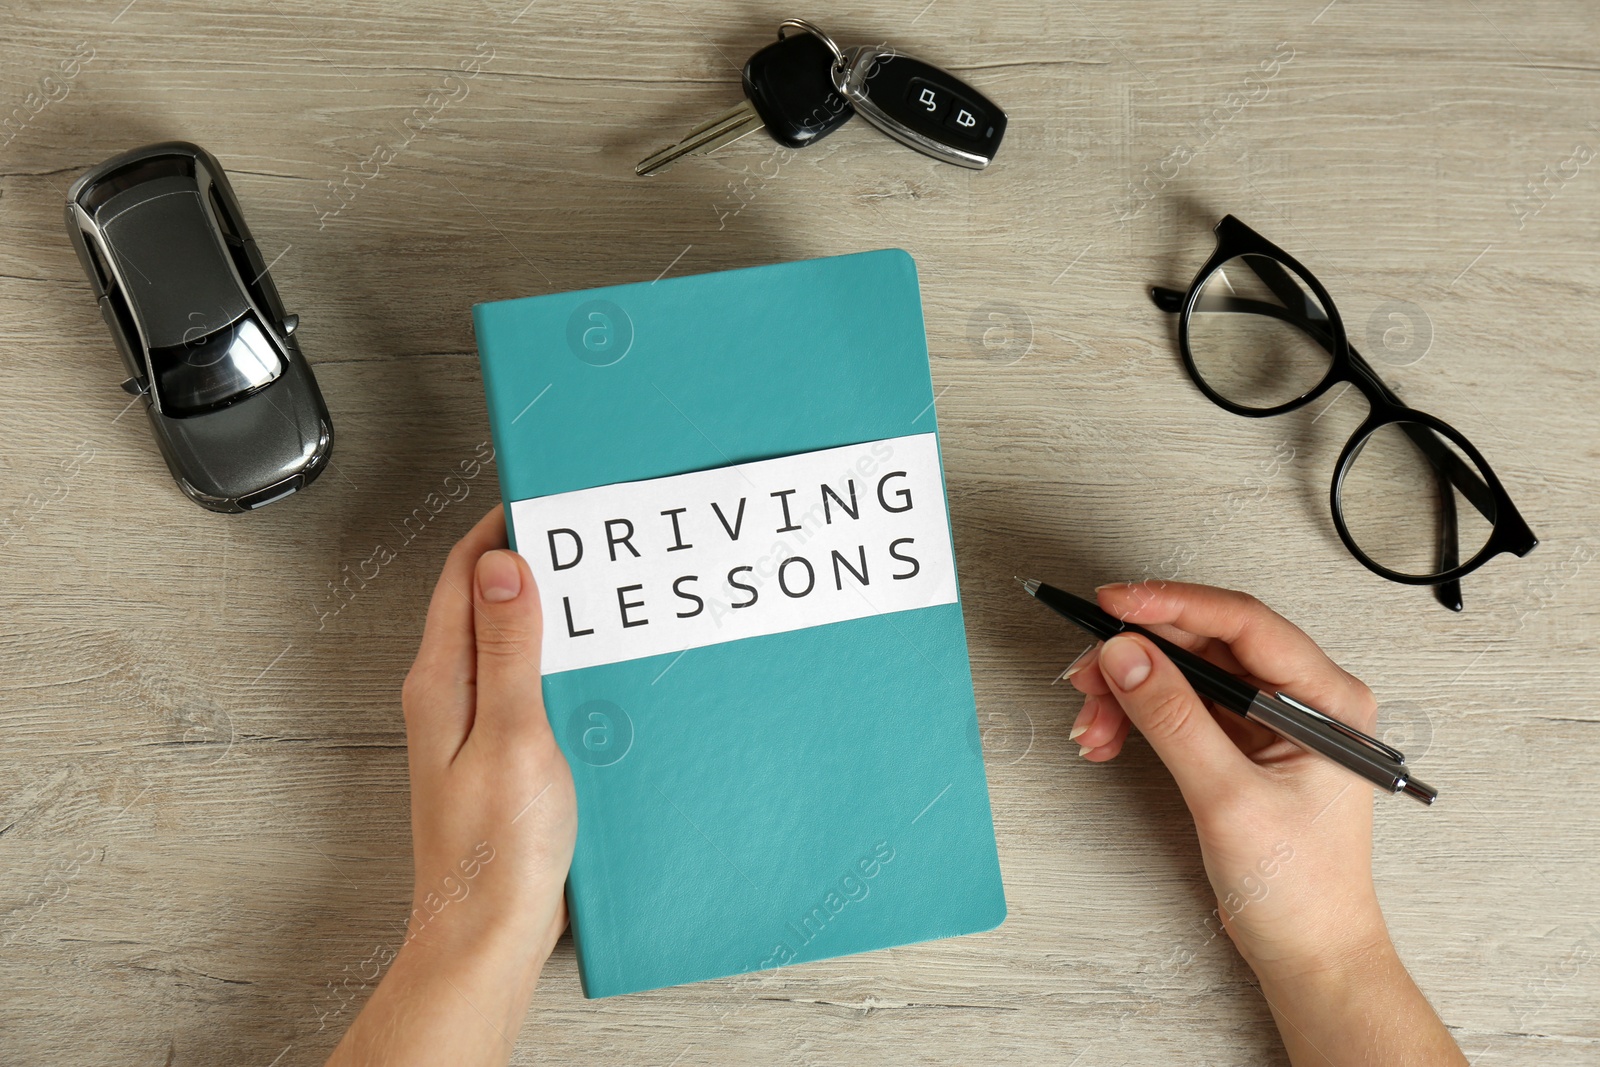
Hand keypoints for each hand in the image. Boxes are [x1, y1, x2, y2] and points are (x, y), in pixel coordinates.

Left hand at [401, 504, 575, 959]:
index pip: (462, 575)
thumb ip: (507, 648)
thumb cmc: (496, 850)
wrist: (488, 932)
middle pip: (481, 600)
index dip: (500, 529)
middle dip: (526, 559)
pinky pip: (523, 680)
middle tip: (579, 535)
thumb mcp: (512, 734)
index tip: (544, 502)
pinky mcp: (498, 752)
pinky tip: (590, 664)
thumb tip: (502, 566)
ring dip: (544, 608)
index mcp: (440, 681)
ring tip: (592, 587)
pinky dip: (555, 656)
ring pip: (505, 640)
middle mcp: (447, 695)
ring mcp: (471, 725)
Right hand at [1065, 580, 1382, 977]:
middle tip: (1086, 670)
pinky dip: (1138, 715)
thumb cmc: (1302, 889)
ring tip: (1093, 723)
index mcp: (1327, 699)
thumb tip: (1127, 656)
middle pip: (1206, 643)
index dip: (1172, 605)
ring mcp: (1270, 720)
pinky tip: (1109, 735)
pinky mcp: (1241, 742)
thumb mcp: (1227, 798)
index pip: (1243, 623)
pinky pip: (1180, 705)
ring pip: (1184, 672)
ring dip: (1129, 690)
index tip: (1114, 604)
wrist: (1309, 952)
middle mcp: (1302, 699)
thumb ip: (1174, 720)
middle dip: (1138, 654)